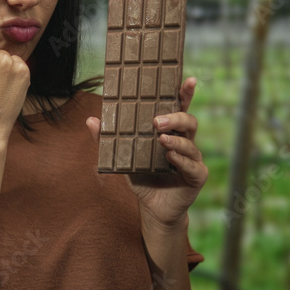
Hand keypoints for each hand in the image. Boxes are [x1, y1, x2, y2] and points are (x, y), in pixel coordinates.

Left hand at [86, 77, 208, 228]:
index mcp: (171, 132)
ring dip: (176, 139)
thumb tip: (91, 120)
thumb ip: (109, 140)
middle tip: (156, 121)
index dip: (185, 94)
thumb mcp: (124, 157)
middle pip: (189, 121)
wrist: (153, 210)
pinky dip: (181, 160)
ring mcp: (194, 159)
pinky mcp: (197, 176)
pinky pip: (193, 166)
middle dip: (175, 117)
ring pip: (191, 143)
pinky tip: (170, 157)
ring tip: (161, 139)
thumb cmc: (142, 178)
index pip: (180, 108)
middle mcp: (185, 142)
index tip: (189, 80)